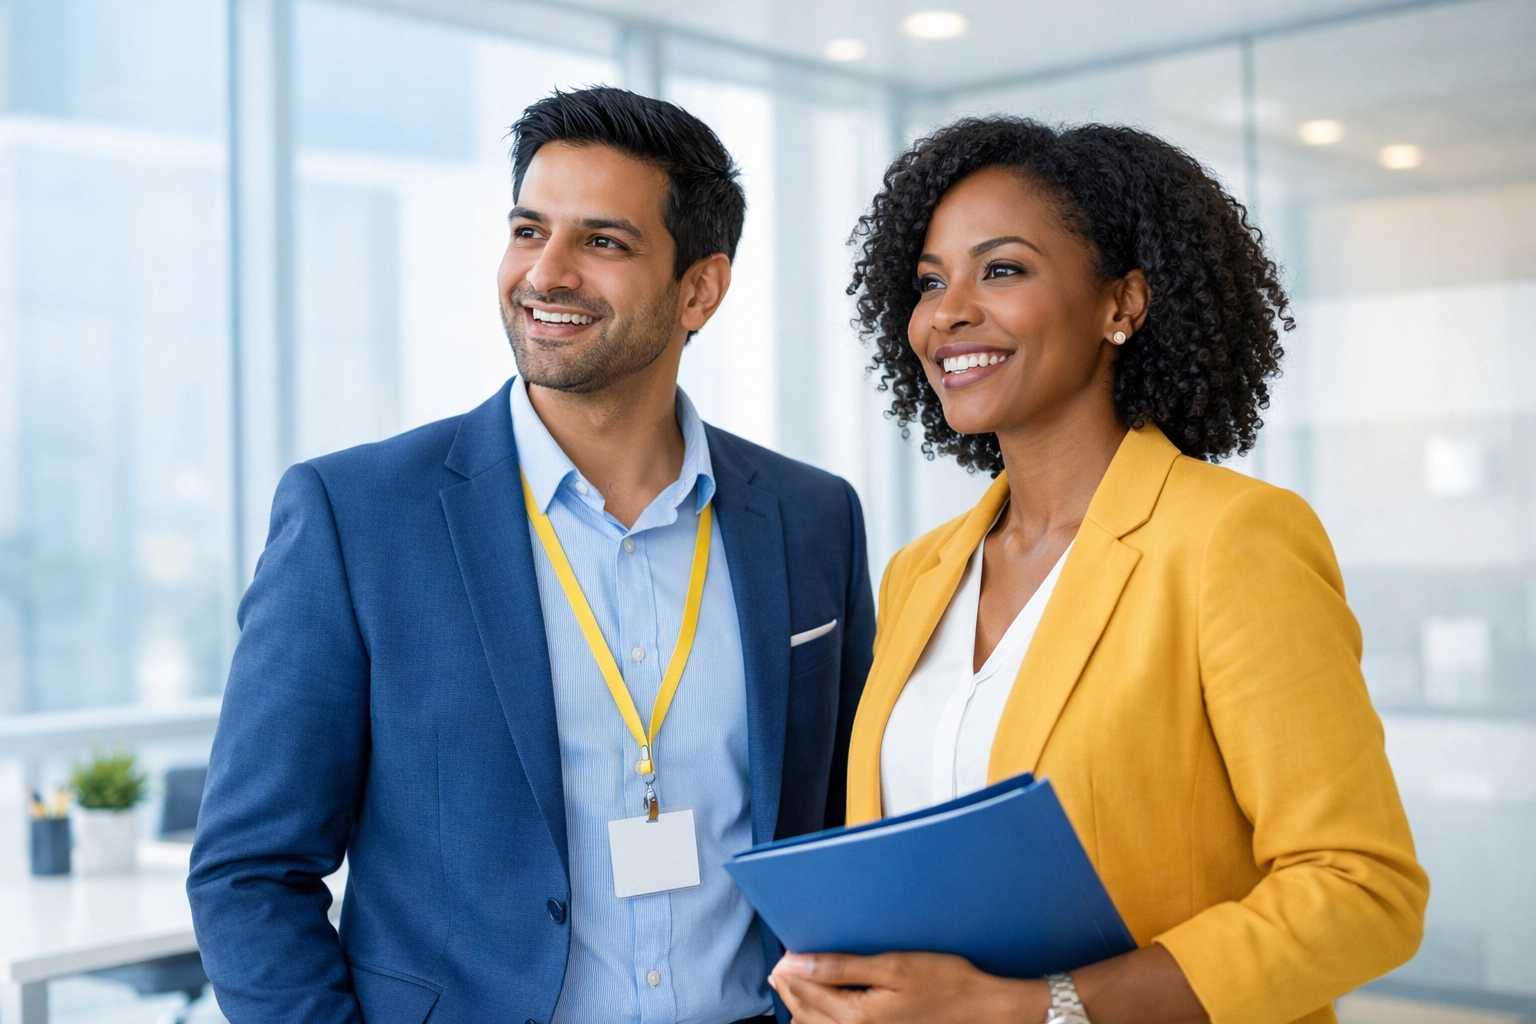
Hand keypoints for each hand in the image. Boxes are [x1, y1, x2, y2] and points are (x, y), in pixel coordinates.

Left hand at [768, 951, 1047, 1023]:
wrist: (983, 1011)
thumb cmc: (946, 983)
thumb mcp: (893, 966)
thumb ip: (841, 966)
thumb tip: (798, 962)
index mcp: (857, 1016)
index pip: (805, 991)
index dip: (790, 970)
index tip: (783, 953)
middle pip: (805, 1013)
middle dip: (790, 989)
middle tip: (782, 967)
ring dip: (802, 1006)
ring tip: (797, 983)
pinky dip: (821, 1019)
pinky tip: (824, 1004)